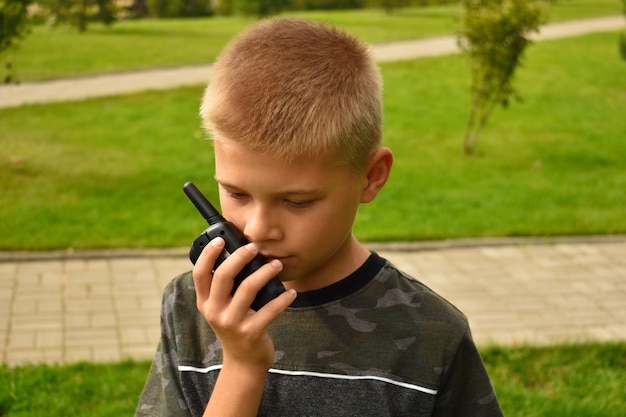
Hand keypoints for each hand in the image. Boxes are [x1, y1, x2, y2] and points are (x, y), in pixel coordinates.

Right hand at [192, 237, 295, 371]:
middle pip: (223, 276)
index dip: (208, 254)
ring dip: (265, 273)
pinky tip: (291, 292)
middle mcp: (214, 312)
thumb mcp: (222, 308)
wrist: (243, 362)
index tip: (221, 240)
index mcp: (205, 302)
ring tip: (277, 265)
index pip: (200, 274)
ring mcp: (232, 323)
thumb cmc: (236, 325)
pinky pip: (269, 310)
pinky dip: (283, 299)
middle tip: (254, 248)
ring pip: (248, 289)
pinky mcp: (250, 333)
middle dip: (240, 257)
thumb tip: (241, 253)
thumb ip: (225, 286)